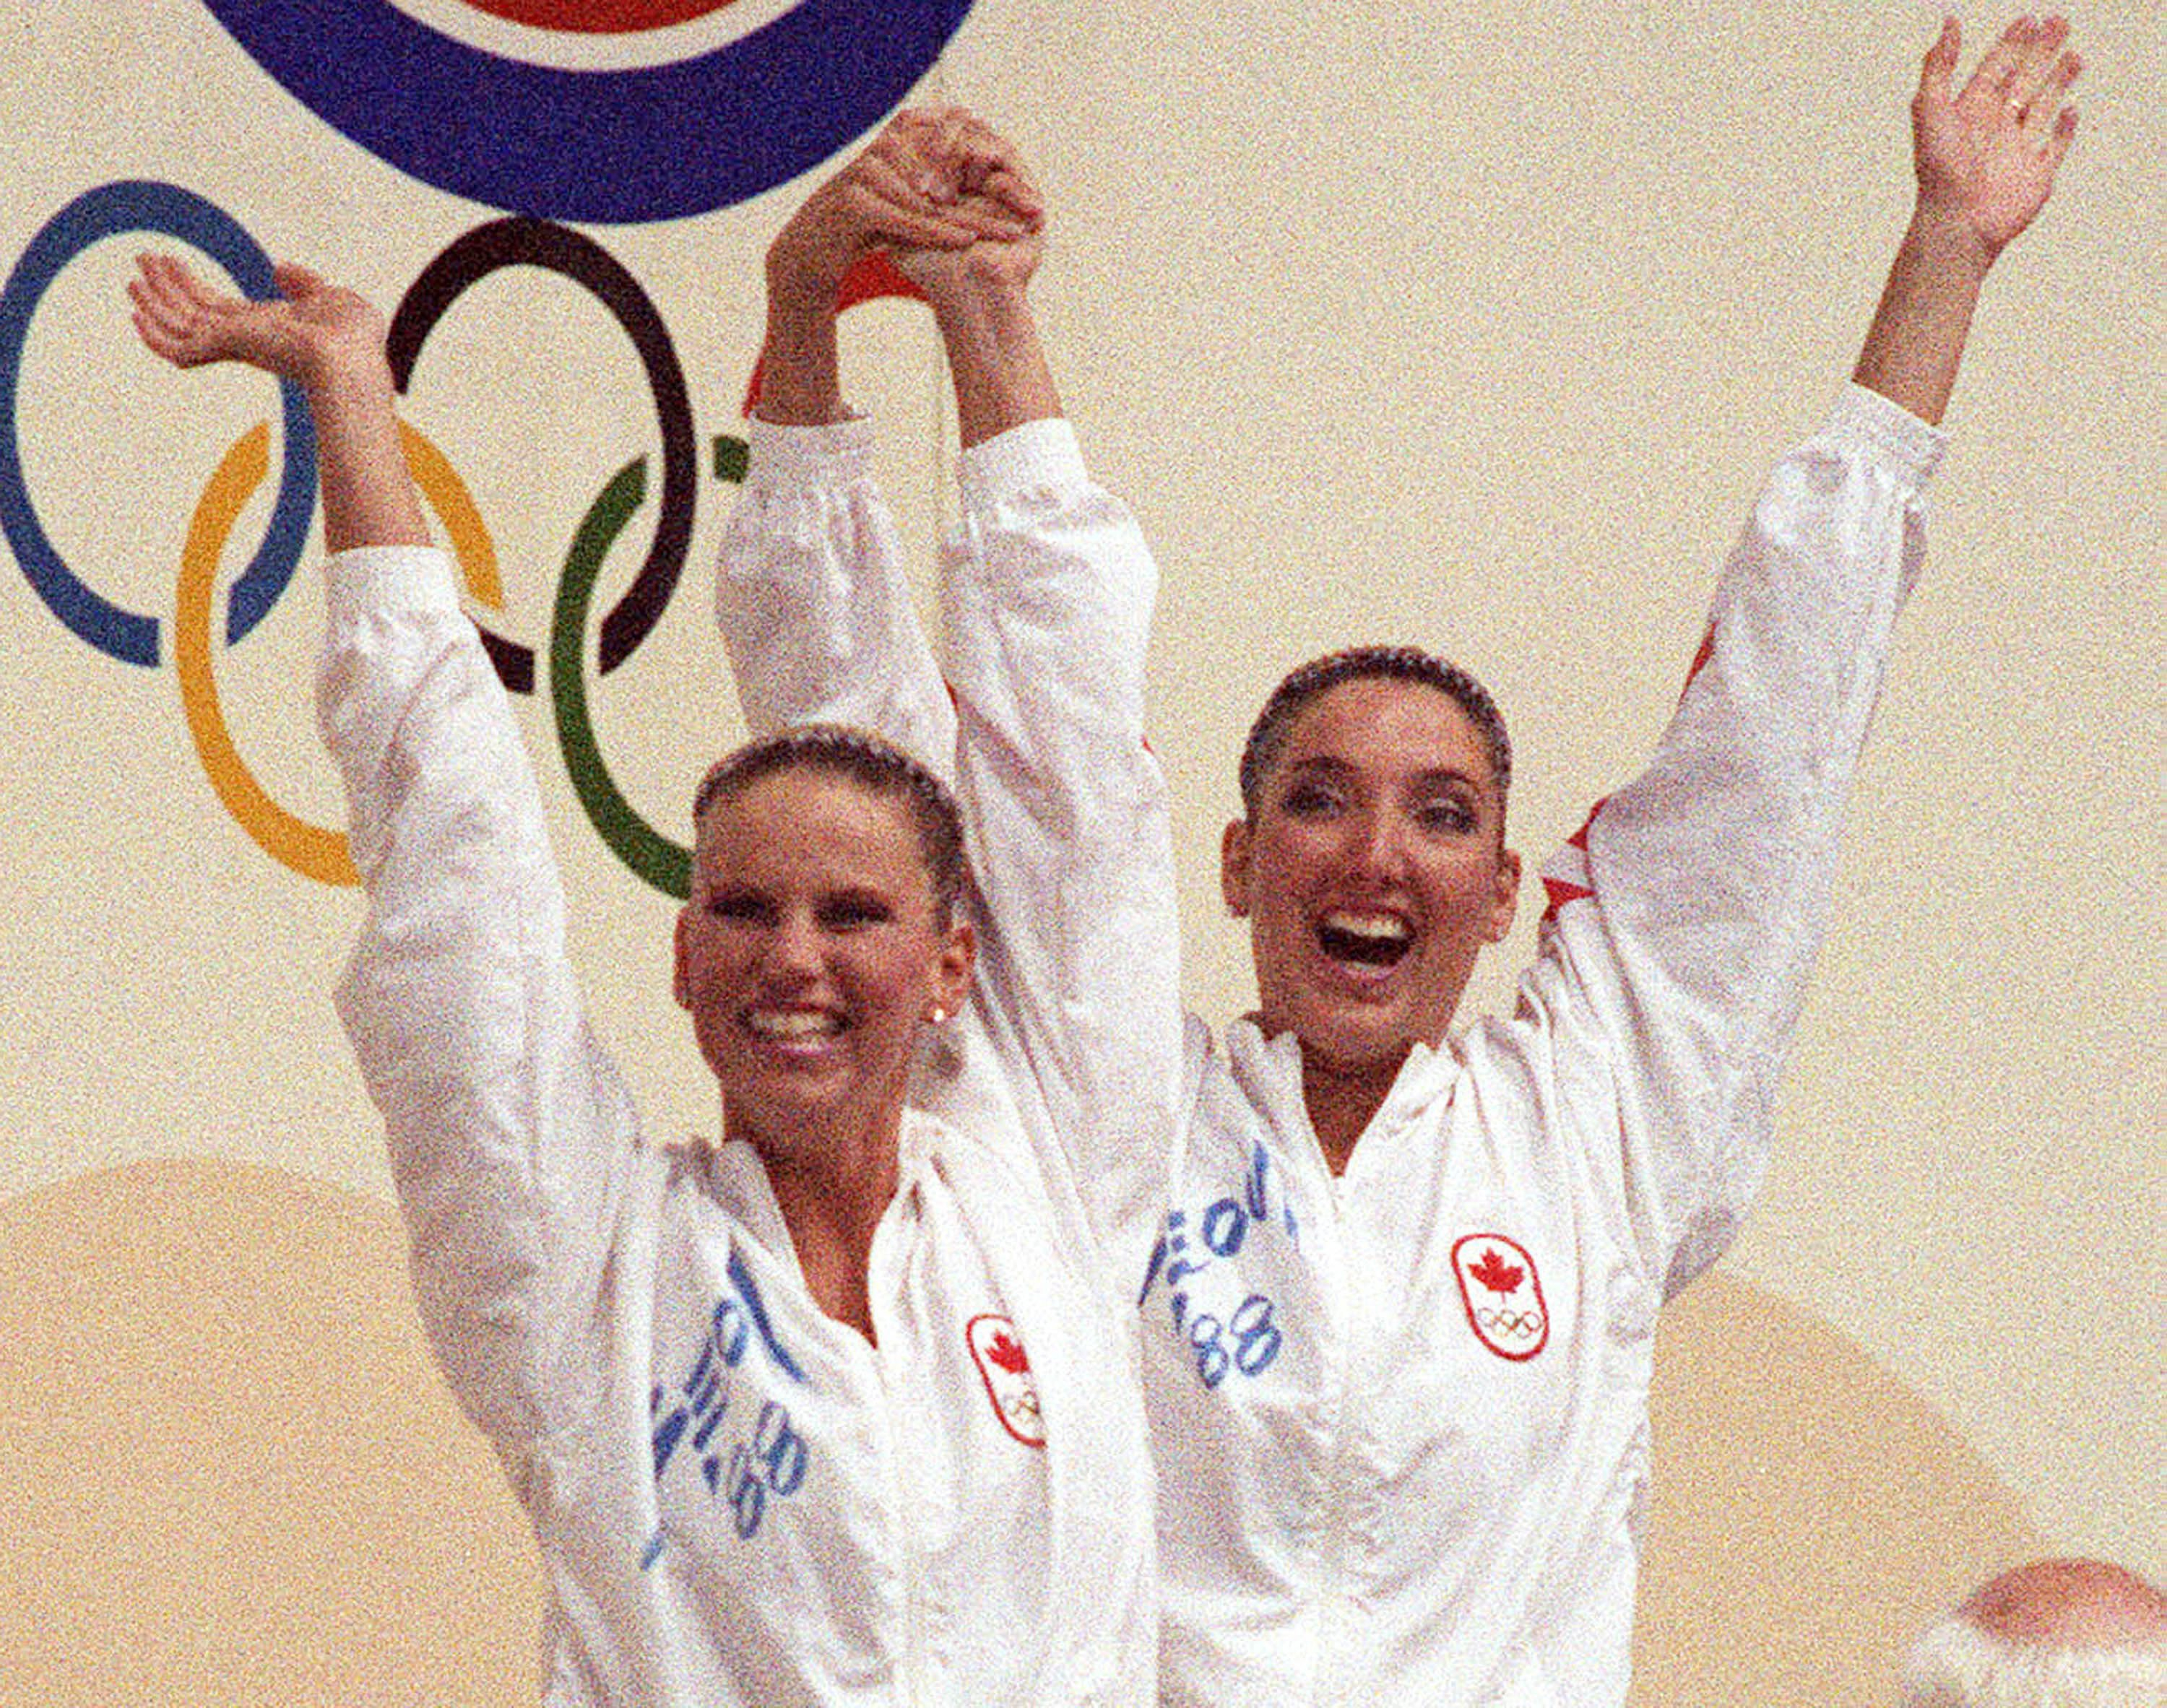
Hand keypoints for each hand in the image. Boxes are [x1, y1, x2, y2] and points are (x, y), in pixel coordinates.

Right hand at [129, 254, 389, 393]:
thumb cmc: (353, 338)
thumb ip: (304, 284)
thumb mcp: (330, 298)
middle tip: (140, 260)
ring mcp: (233, 344)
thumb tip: (280, 270)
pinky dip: (155, 336)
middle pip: (192, 311)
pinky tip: (136, 316)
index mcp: (265, 328)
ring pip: (180, 324)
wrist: (351, 356)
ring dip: (154, 301)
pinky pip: (179, 349)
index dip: (190, 285)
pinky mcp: (225, 349)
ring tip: (133, 276)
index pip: (216, 307)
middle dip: (165, 287)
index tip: (170, 263)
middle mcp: (245, 338)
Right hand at [765, 107, 1040, 314]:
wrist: (811, 253)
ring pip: (931, 200)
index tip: (1029, 203)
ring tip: (1008, 236)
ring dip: (972, 218)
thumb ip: (937, 185)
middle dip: (992, 200)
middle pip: (951, 176)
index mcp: (901, 138)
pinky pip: (906, 218)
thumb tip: (986, 175)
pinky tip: (965, 240)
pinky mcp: (853, 201)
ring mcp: (866, 171)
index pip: (957, 154)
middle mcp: (885, 146)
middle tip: (1030, 219)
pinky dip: (936, 231)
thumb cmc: (863, 228)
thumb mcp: (905, 201)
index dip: (994, 177)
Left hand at [1912, 15, 2080, 261]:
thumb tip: (1948, 25)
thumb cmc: (1940, 170)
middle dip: (2041, 52)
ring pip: (2042, 106)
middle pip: (2023, 80)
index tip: (2029, 20)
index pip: (1995, 68)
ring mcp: (2017, 150)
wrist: (1958, 222)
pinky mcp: (2036, 174)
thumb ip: (1939, 67)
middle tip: (2059, 22)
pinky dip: (2065, 129)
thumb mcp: (1931, 110)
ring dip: (2058, 81)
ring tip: (2074, 57)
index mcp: (1970, 112)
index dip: (2011, 44)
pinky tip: (2071, 110)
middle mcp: (1994, 128)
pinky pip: (2055, 146)